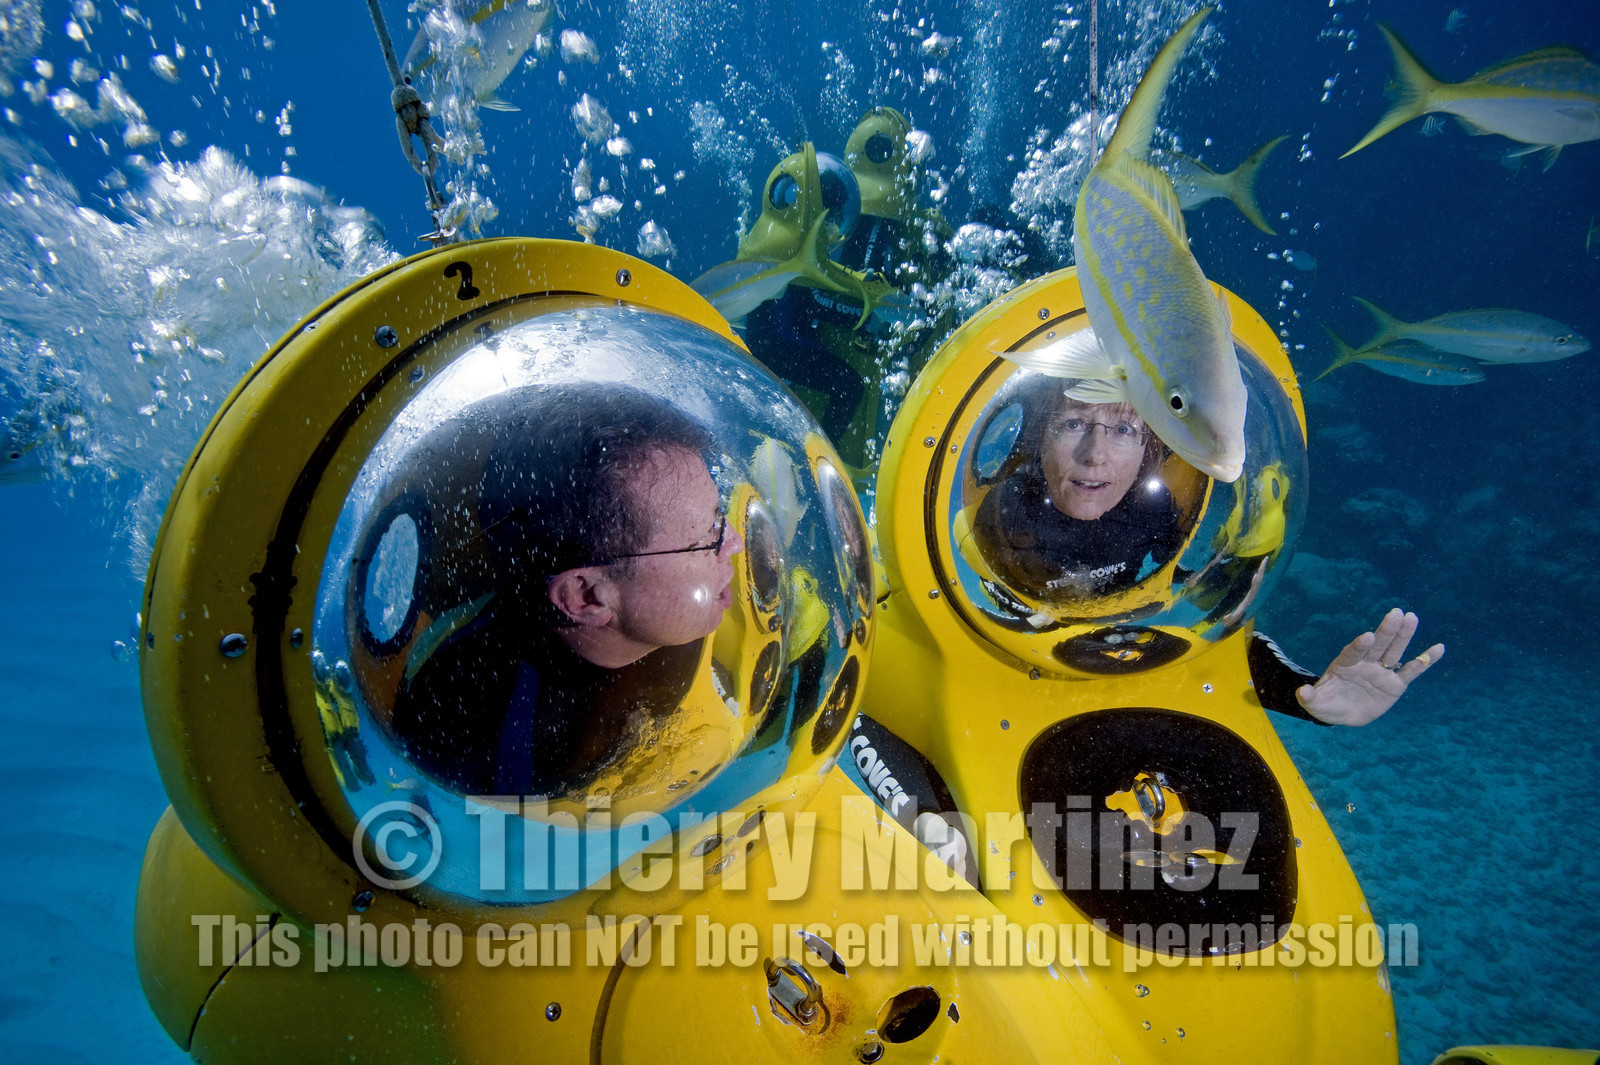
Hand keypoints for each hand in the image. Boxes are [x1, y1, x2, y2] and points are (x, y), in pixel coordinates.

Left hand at [1295, 608, 1444, 726]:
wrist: (1342, 712)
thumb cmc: (1327, 704)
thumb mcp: (1315, 704)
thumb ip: (1310, 698)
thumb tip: (1302, 692)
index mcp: (1344, 665)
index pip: (1352, 652)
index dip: (1359, 645)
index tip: (1367, 636)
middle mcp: (1365, 664)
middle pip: (1377, 645)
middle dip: (1386, 631)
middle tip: (1396, 613)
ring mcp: (1381, 672)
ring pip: (1394, 652)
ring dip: (1404, 636)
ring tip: (1412, 618)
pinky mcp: (1395, 684)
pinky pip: (1412, 671)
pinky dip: (1425, 660)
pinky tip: (1438, 648)